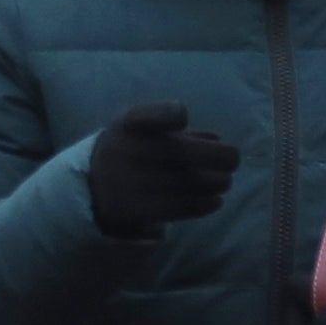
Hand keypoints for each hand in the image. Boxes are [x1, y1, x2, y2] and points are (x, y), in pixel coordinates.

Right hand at [86, 102, 237, 238]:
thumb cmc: (132, 150)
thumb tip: (216, 138)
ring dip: (215, 182)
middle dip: (217, 156)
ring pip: (185, 183)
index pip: (149, 115)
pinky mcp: (135, 209)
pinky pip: (178, 206)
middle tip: (234, 160)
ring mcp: (129, 182)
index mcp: (129, 124)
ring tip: (225, 182)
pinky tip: (215, 200)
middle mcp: (127, 151)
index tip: (183, 118)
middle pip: (180, 153)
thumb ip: (176, 132)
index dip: (169, 115)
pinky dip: (203, 203)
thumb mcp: (144, 132)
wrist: (91, 186)